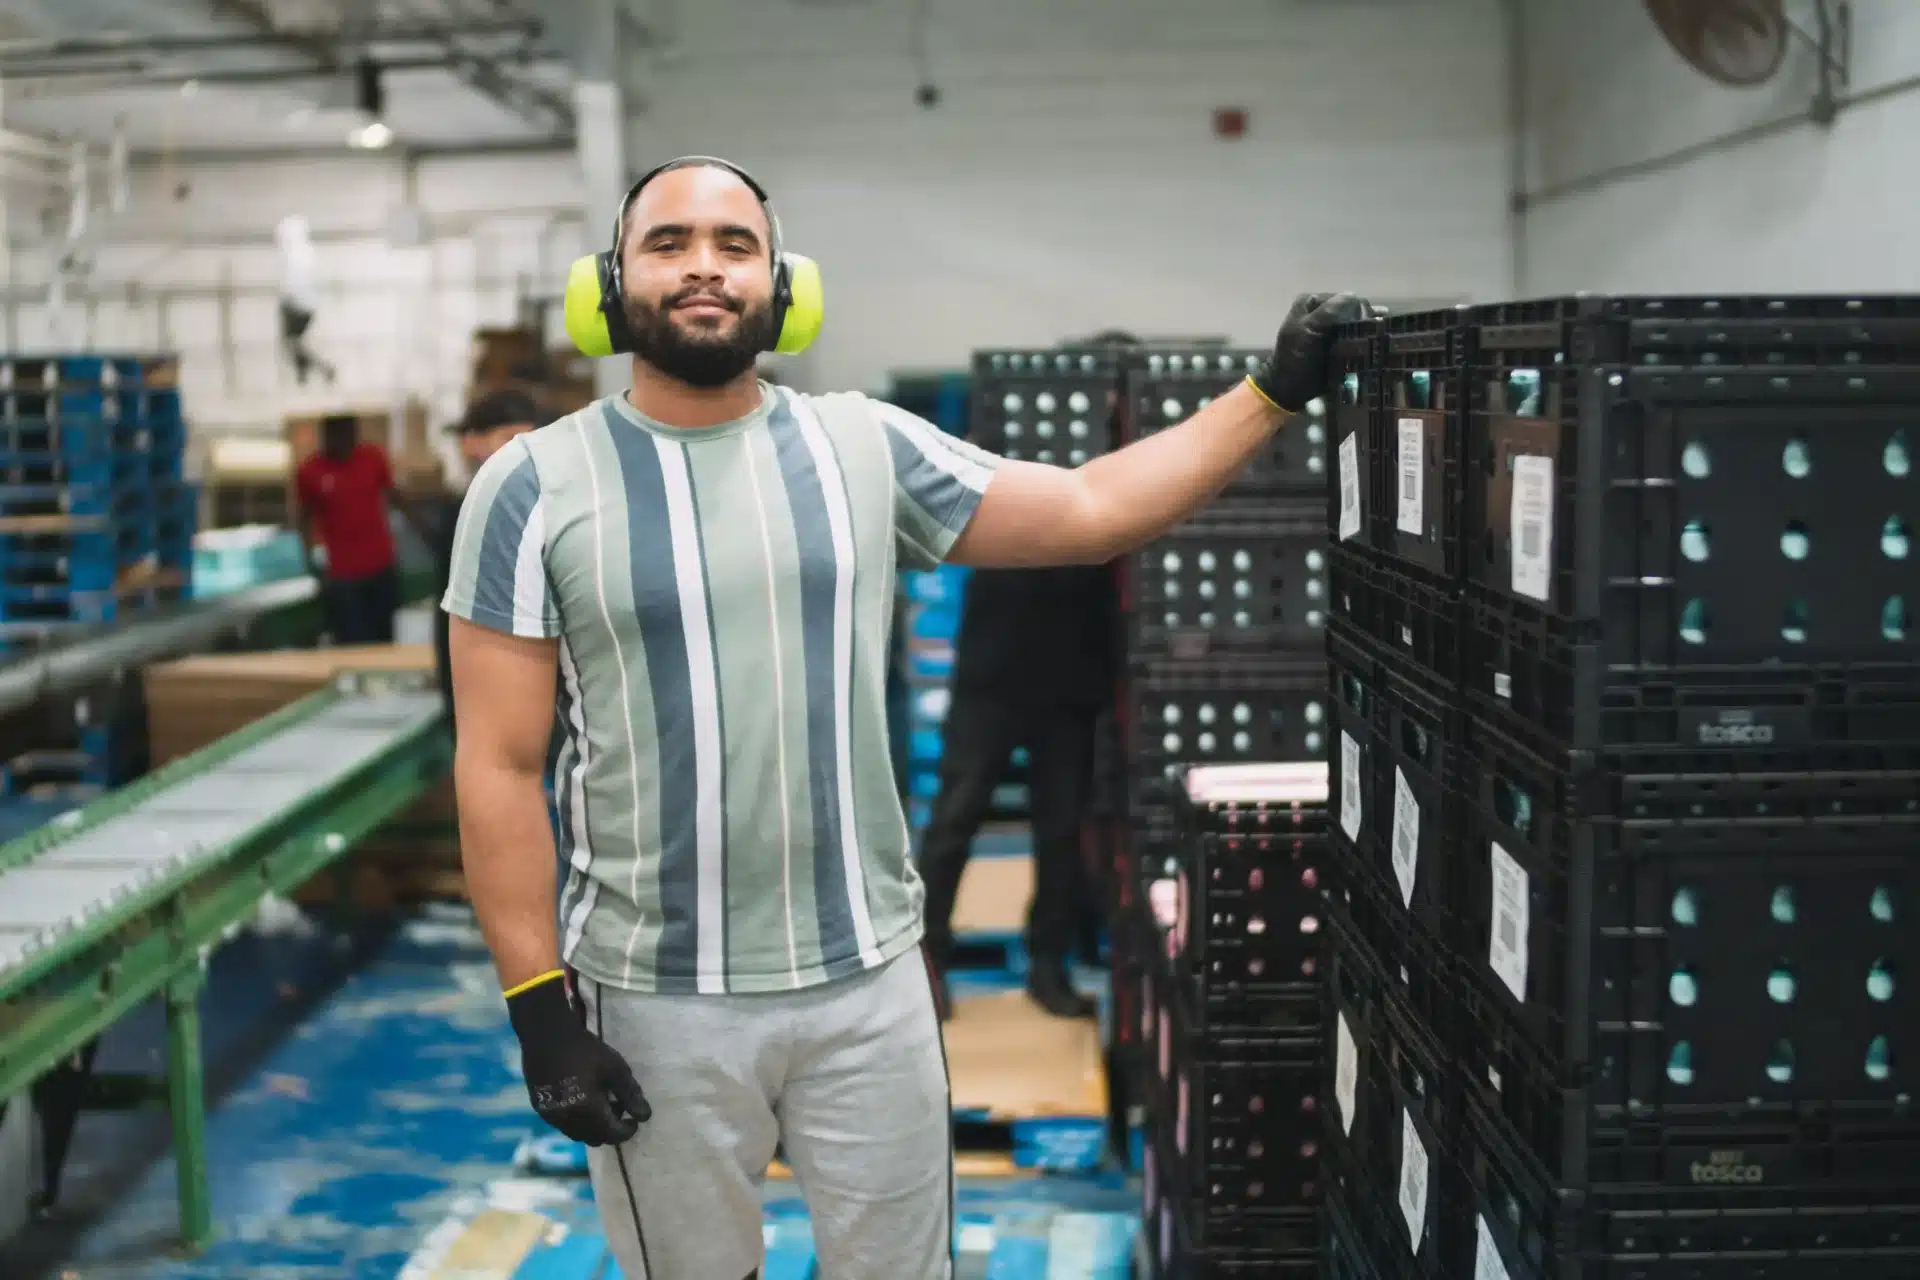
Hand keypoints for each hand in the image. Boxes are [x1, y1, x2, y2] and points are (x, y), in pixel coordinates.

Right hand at [507, 975, 651, 1144]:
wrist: (546, 1034)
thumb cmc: (585, 1049)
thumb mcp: (615, 1068)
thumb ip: (631, 1095)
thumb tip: (644, 1117)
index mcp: (588, 1112)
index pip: (614, 1135)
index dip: (628, 1130)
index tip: (635, 1119)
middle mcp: (567, 1121)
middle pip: (596, 1139)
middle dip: (611, 1129)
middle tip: (618, 1107)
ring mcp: (551, 1117)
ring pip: (578, 1135)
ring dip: (594, 1127)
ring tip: (601, 1103)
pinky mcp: (540, 1109)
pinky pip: (564, 1125)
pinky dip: (577, 1121)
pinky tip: (582, 1100)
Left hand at [1250, 291, 1372, 413]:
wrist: (1289, 389)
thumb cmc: (1295, 357)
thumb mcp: (1307, 330)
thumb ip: (1328, 311)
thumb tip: (1353, 295)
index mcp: (1311, 302)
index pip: (1342, 298)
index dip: (1357, 307)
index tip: (1370, 320)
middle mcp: (1321, 311)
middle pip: (1350, 309)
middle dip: (1365, 317)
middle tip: (1380, 327)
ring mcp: (1329, 328)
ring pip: (1355, 322)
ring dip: (1369, 327)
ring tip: (1384, 332)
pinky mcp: (1337, 344)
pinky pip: (1354, 337)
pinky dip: (1366, 338)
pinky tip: (1381, 339)